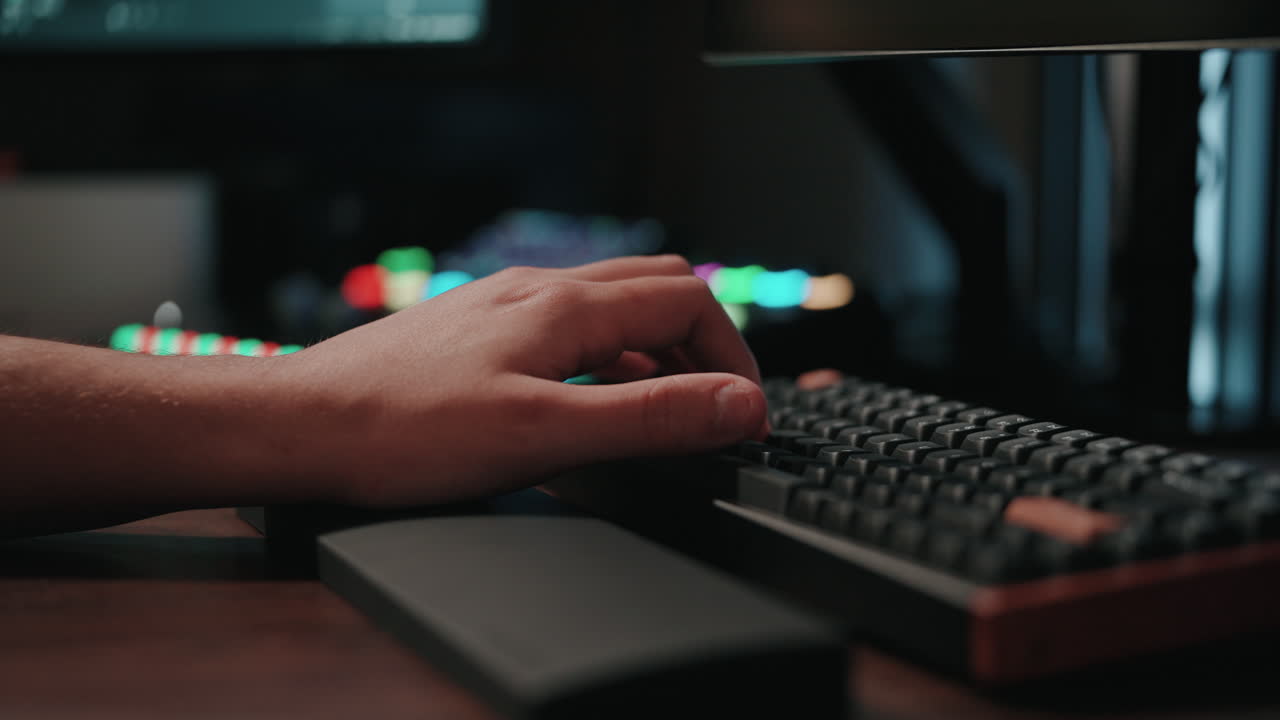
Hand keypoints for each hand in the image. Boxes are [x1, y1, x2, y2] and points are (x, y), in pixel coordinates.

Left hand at [285, 255, 767, 505]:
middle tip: (713, 403)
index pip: (687, 299)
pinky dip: (604, 355)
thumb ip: (648, 417)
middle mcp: (535, 289)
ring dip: (654, 347)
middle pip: (654, 286)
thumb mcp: (544, 435)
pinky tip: (585, 401)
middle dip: (702, 340)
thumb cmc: (403, 432)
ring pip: (608, 303)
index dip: (732, 355)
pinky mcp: (474, 328)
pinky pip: (563, 324)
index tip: (744, 413)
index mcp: (562, 306)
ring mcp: (501, 304)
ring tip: (661, 409)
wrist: (300, 426)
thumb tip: (737, 405)